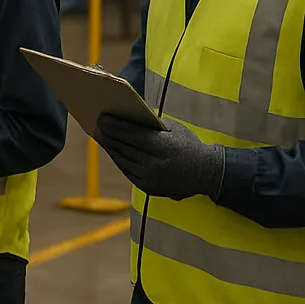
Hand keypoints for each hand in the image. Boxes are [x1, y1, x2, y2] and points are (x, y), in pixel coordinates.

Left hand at [95, 114, 225, 200]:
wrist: (206, 173)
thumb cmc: (188, 145)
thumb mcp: (173, 129)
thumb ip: (150, 124)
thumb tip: (124, 115)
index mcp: (162, 147)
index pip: (131, 135)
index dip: (115, 126)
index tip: (102, 118)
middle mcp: (155, 164)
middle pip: (124, 148)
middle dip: (109, 136)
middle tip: (98, 125)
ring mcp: (151, 178)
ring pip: (123, 160)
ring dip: (111, 148)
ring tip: (102, 136)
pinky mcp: (148, 188)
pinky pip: (127, 171)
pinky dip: (119, 159)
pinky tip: (113, 150)